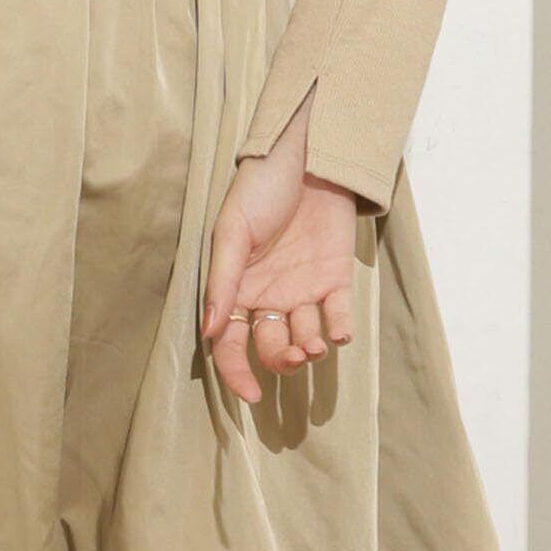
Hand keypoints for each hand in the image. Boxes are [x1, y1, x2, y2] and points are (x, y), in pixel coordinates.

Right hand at [201, 99, 357, 403]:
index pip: (230, 344)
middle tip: (293, 356)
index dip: (236, 372)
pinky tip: (339, 333)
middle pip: (269, 347)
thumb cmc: (261, 188)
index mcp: (237, 288)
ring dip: (309, 348)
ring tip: (314, 345)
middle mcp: (268, 295)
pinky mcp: (335, 279)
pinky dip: (340, 330)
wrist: (308, 155)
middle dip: (280, 360)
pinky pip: (338, 315)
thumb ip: (223, 281)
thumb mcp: (233, 230)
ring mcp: (303, 289)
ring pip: (304, 338)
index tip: (250, 395)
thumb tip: (211, 332)